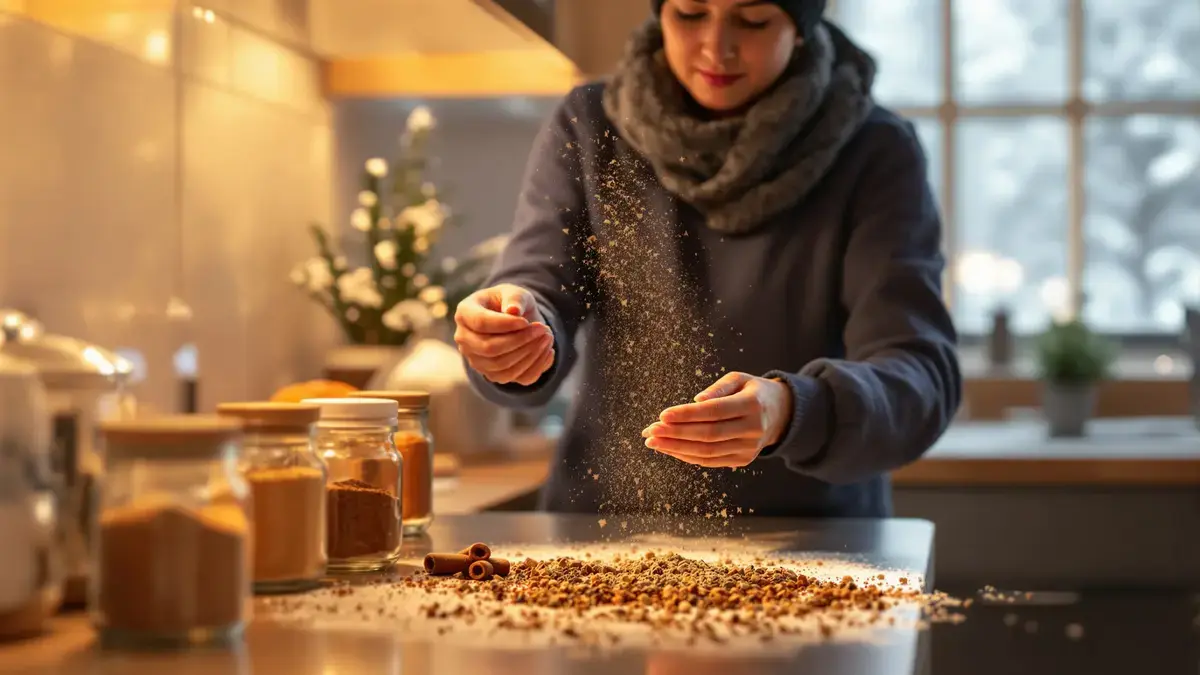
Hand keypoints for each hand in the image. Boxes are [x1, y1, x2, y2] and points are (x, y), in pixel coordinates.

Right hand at [453, 284, 555, 385]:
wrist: (516, 320)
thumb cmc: (511, 302)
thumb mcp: (514, 292)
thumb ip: (515, 298)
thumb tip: (513, 311)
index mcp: (465, 314)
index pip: (481, 323)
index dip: (506, 324)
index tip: (527, 321)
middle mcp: (464, 340)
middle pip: (489, 348)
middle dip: (520, 340)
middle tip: (543, 329)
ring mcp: (476, 360)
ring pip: (501, 366)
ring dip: (529, 353)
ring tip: (548, 337)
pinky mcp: (492, 374)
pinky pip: (514, 377)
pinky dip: (535, 366)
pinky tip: (548, 351)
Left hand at [641, 372, 793, 467]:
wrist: (780, 414)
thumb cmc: (752, 391)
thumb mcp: (739, 379)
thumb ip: (718, 388)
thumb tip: (696, 400)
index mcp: (753, 405)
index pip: (714, 411)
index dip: (687, 414)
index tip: (662, 414)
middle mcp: (753, 429)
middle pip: (708, 435)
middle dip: (675, 434)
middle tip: (650, 431)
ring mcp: (749, 449)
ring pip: (707, 452)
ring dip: (676, 448)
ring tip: (653, 441)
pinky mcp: (743, 460)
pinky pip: (710, 461)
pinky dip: (686, 456)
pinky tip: (669, 448)